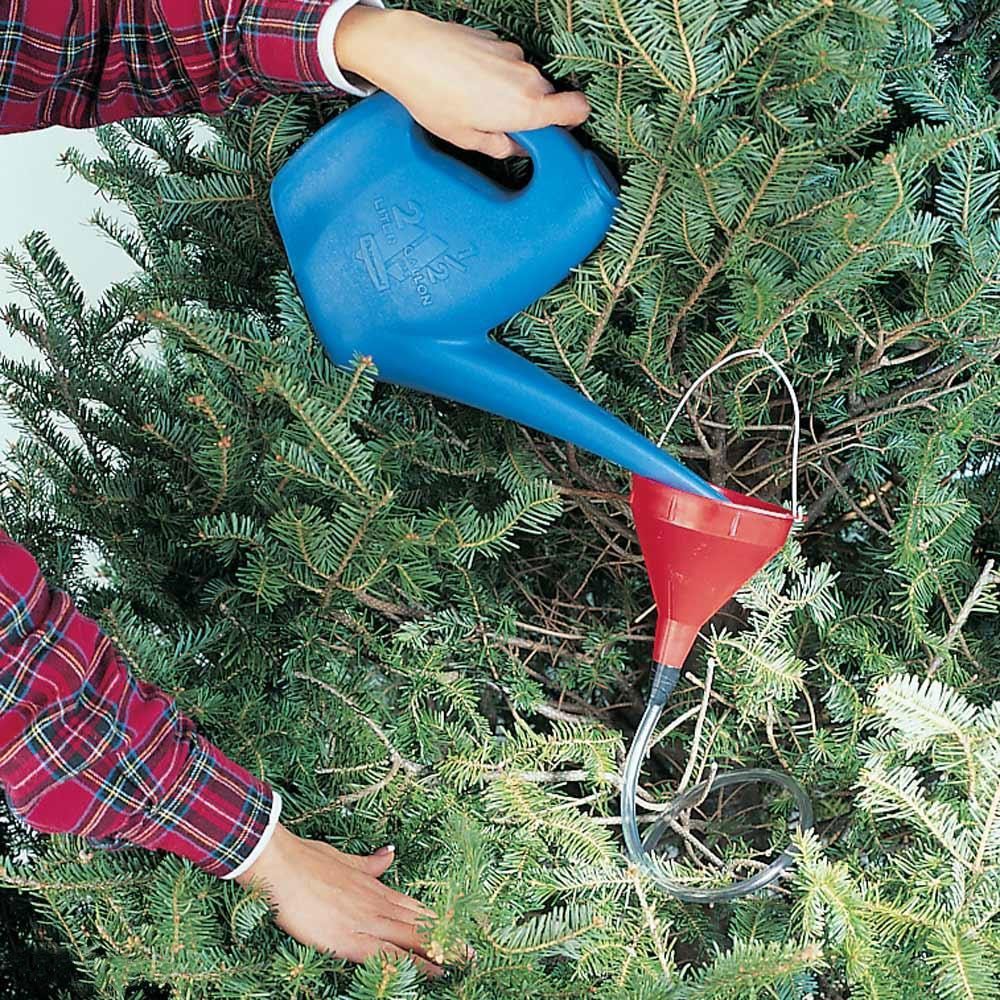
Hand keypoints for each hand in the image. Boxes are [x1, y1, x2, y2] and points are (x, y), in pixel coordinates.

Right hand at [234, 822, 462, 977]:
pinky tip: (427, 971)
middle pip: (418, 924)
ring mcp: (365, 922)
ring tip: (460, 962)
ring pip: (410, 938)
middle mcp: (376, 904)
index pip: (413, 906)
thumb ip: (370, 864)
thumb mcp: (344, 860)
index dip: (435, 919)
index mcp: (375, 887)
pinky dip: (409, 964)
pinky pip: (386, 955)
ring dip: (436, 951)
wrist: (282, 866)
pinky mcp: (349, 940)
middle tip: (471, 951)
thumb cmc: (307, 860)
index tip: (456, 927)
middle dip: (444, 938)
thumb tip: (390, 853)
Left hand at [334, 7, 590, 158]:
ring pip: (528, 81)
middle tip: (502, 124)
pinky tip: (470, 80)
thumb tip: (514, 147)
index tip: (558, 130)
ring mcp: (515, 56)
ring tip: (477, 101)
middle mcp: (528, 79)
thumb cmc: (433, 97)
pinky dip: (498, 74)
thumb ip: (499, 146)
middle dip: (533, 112)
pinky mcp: (500, 42)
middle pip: (549, 98)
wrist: (409, 51)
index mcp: (526, 108)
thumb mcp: (465, 138)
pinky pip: (510, 65)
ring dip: (512, 93)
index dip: (573, 120)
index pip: (577, 109)